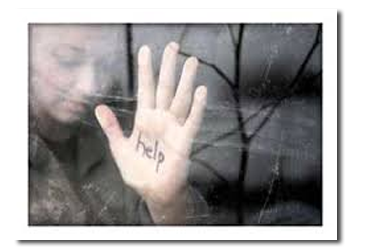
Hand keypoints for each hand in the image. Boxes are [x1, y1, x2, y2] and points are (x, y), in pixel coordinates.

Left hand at [95, 42, 206, 222]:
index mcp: (144, 119)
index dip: (145, 70)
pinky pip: (192, 121)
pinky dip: (197, 107)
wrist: (153, 192)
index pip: (145, 88)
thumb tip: (99, 107)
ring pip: (180, 99)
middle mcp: (160, 119)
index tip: (146, 50)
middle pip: (165, 88)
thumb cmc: (138, 172)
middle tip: (173, 46)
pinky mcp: (184, 141)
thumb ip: (112, 128)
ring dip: (186, 80)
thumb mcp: (120, 148)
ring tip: (192, 61)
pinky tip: (202, 90)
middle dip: (168, 67)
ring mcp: (173, 128)